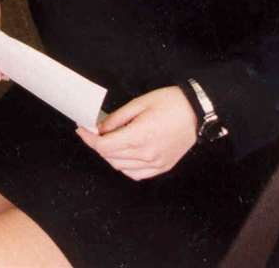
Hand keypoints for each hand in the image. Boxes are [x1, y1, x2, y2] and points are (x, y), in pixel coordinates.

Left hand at [76, 86, 196, 180]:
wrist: (197, 112)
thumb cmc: (170, 103)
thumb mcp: (138, 103)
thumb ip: (116, 118)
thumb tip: (99, 128)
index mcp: (140, 136)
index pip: (104, 146)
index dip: (89, 138)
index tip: (82, 129)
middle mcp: (147, 154)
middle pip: (109, 156)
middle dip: (97, 144)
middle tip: (93, 131)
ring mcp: (156, 163)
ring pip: (120, 167)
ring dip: (109, 155)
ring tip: (110, 140)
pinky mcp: (163, 167)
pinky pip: (136, 174)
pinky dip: (124, 166)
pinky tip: (124, 153)